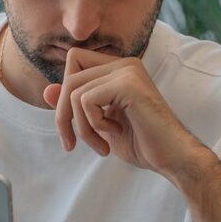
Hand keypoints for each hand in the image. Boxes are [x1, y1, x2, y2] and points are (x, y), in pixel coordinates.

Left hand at [42, 47, 210, 178]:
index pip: (74, 64)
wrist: (174, 157)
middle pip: (70, 76)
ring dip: (81, 126)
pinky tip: (115, 134)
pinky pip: (86, 100)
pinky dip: (92, 124)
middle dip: (64, 115)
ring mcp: (127, 71)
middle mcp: (124, 63)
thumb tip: (46, 90)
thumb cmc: (143, 143)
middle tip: (73, 143)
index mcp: (120, 69)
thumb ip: (76, 106)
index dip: (66, 94)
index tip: (73, 127)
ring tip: (101, 144)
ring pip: (74, 90)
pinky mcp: (128, 84)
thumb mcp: (100, 124)